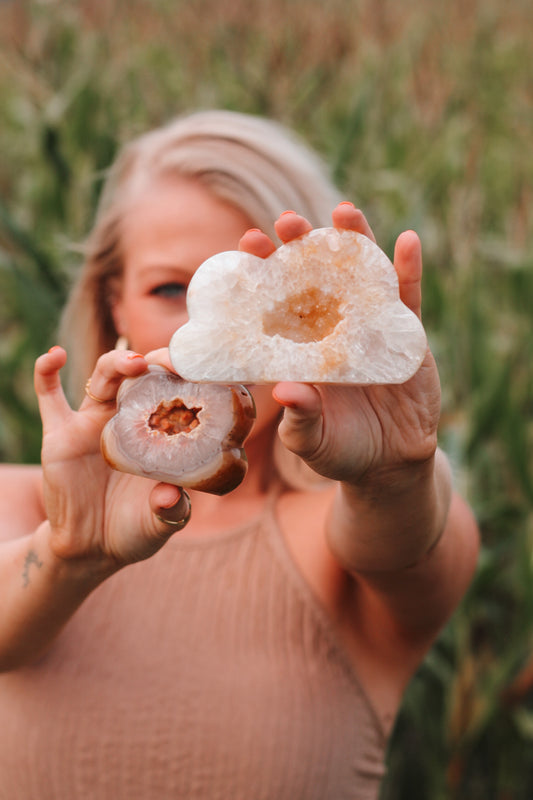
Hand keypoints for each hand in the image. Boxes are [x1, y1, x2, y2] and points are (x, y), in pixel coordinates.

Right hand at [34, 347, 190, 570]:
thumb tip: (170, 495)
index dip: (187, 378)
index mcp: (158, 432)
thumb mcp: (160, 523)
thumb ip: (169, 510)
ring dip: (118, 362)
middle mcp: (128, 419)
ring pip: (105, 377)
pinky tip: (54, 356)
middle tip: (172, 363)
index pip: (175, 392)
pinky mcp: (61, 434)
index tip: (203, 372)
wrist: (92, 550)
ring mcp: (94, 423)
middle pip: (142, 375)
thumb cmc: (135, 529)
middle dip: (158, 361)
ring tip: (134, 362)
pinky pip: (49, 396)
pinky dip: (46, 372)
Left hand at [238, 203, 440, 486]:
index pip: (277, 302)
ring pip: (361, 278)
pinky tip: (406, 240)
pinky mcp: (405, 338)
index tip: (248, 244)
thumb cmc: (339, 451)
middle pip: (315, 278)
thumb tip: (287, 391)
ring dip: (355, 242)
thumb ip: (299, 419)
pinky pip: (408, 300)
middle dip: (302, 246)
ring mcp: (369, 329)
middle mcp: (330, 330)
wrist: (388, 466)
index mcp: (299, 349)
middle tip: (287, 220)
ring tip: (344, 211)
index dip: (264, 272)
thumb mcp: (311, 441)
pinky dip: (408, 270)